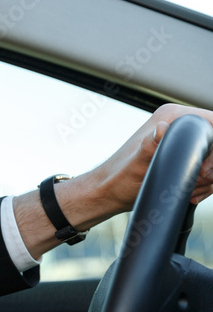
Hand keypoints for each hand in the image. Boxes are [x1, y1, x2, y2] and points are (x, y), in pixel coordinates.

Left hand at [86, 103, 212, 214]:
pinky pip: (206, 166)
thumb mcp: (138, 164)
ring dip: (208, 180)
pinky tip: (190, 193)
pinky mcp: (182, 154)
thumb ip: (152, 146)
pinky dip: (204, 183)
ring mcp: (181, 139)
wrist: (109, 194)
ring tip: (189, 191)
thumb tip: (162, 128)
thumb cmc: (119, 180)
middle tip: (195, 184)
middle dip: (211, 170)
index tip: (204, 172)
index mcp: (171, 116)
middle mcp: (178, 123)